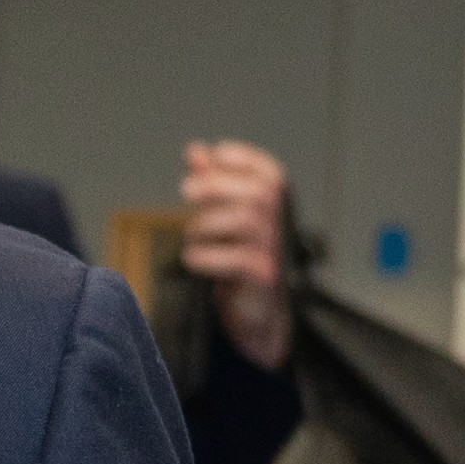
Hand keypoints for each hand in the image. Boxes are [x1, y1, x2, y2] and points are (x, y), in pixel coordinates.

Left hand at [175, 140, 296, 368]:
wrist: (257, 312)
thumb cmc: (239, 257)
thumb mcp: (224, 217)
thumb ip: (212, 183)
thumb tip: (196, 151)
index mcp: (274, 207)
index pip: (270, 174)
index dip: (245, 159)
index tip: (215, 155)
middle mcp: (279, 225)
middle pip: (259, 193)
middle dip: (219, 185)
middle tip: (185, 190)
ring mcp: (273, 252)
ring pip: (248, 223)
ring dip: (209, 223)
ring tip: (192, 235)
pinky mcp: (263, 280)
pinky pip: (240, 261)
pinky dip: (209, 256)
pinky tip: (192, 259)